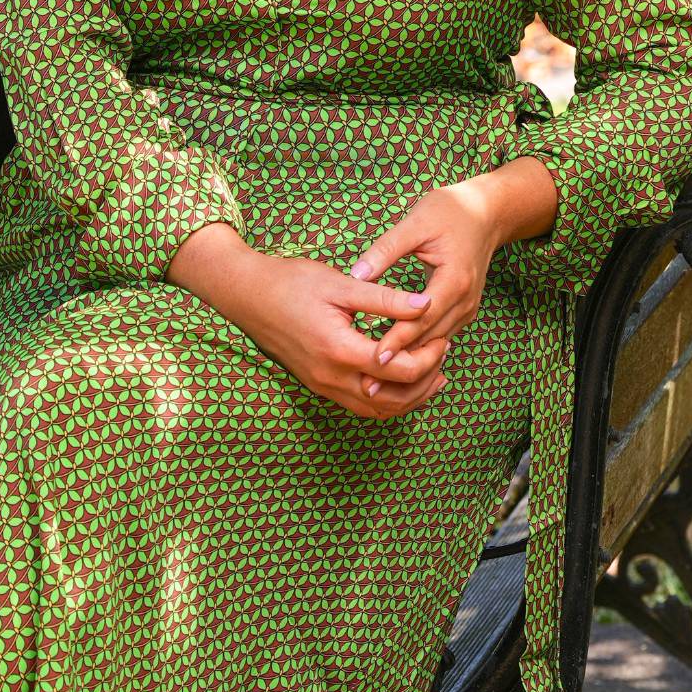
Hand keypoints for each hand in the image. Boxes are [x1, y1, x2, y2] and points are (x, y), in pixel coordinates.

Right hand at [166, 225, 442, 419]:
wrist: (246, 293)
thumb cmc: (291, 282)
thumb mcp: (341, 284)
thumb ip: (386, 299)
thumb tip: (427, 303)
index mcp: (339, 350)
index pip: (400, 368)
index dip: (429, 356)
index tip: (444, 336)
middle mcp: (331, 377)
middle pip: (393, 398)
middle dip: (426, 380)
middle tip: (445, 355)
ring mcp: (322, 385)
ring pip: (377, 409)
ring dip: (409, 397)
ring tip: (435, 376)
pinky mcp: (318, 384)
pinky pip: (360, 406)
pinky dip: (386, 399)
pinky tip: (400, 381)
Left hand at [345, 180, 512, 398]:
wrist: (486, 213)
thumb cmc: (449, 212)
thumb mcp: (415, 223)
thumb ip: (385, 250)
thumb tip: (355, 274)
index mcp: (454, 281)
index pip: (422, 319)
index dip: (399, 338)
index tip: (375, 356)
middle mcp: (465, 301)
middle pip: (430, 339)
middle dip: (400, 362)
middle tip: (369, 383)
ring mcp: (468, 309)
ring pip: (436, 343)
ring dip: (409, 362)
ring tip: (377, 381)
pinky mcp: (464, 310)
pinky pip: (440, 336)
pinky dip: (419, 350)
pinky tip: (396, 363)